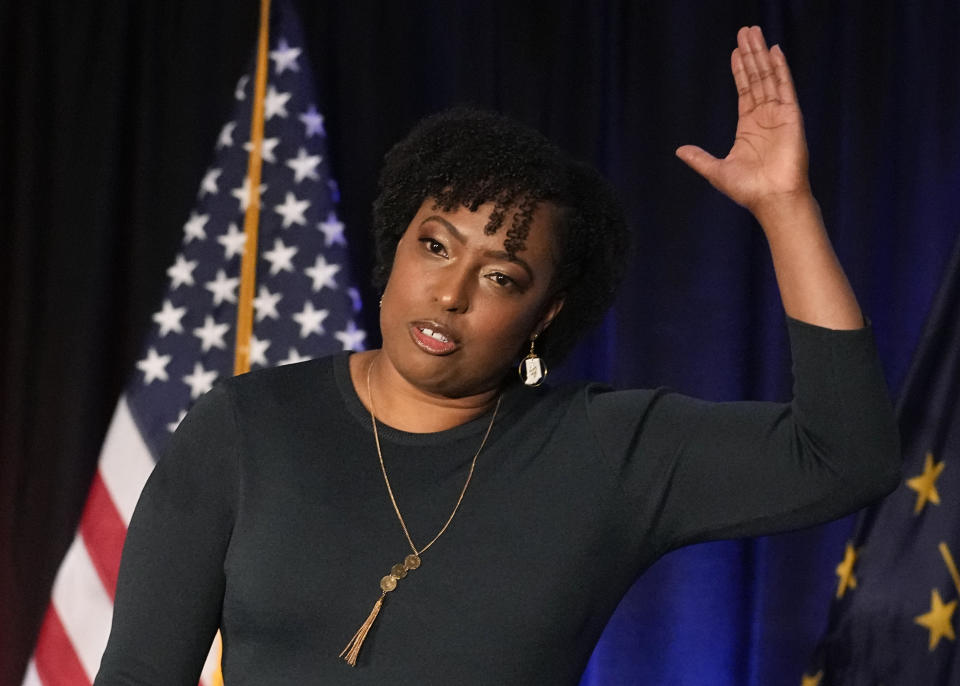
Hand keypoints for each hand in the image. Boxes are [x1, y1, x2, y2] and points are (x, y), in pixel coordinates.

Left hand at [676, 26, 810, 219]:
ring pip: (769, 77)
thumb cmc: (748, 190)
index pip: (744, 91)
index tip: (735, 52)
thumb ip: (700, 158)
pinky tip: (774, 52)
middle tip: (745, 31)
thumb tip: (680, 150)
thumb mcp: (717, 171)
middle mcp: (764, 117)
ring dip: (761, 55)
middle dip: (750, 55)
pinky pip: (785, 87)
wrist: (772, 199)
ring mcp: (778, 115)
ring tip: (755, 33)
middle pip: (756, 78)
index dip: (739, 70)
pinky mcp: (791, 117)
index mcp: (748, 128)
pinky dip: (780, 69)